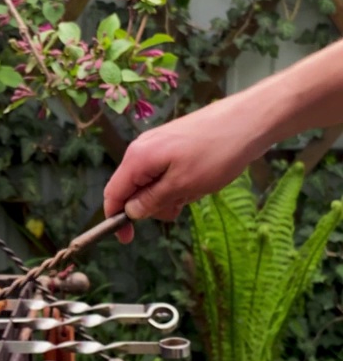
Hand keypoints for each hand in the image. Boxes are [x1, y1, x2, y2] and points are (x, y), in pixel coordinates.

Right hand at [104, 95, 266, 241]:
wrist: (247, 120)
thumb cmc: (216, 153)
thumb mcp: (182, 186)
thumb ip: (152, 201)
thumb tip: (130, 212)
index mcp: (137, 158)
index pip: (113, 193)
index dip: (115, 218)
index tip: (128, 239)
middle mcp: (141, 149)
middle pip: (132, 189)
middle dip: (151, 205)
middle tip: (180, 206)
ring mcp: (157, 144)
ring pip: (151, 182)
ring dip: (169, 195)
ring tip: (195, 190)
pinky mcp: (173, 144)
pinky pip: (165, 172)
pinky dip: (177, 183)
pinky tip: (199, 180)